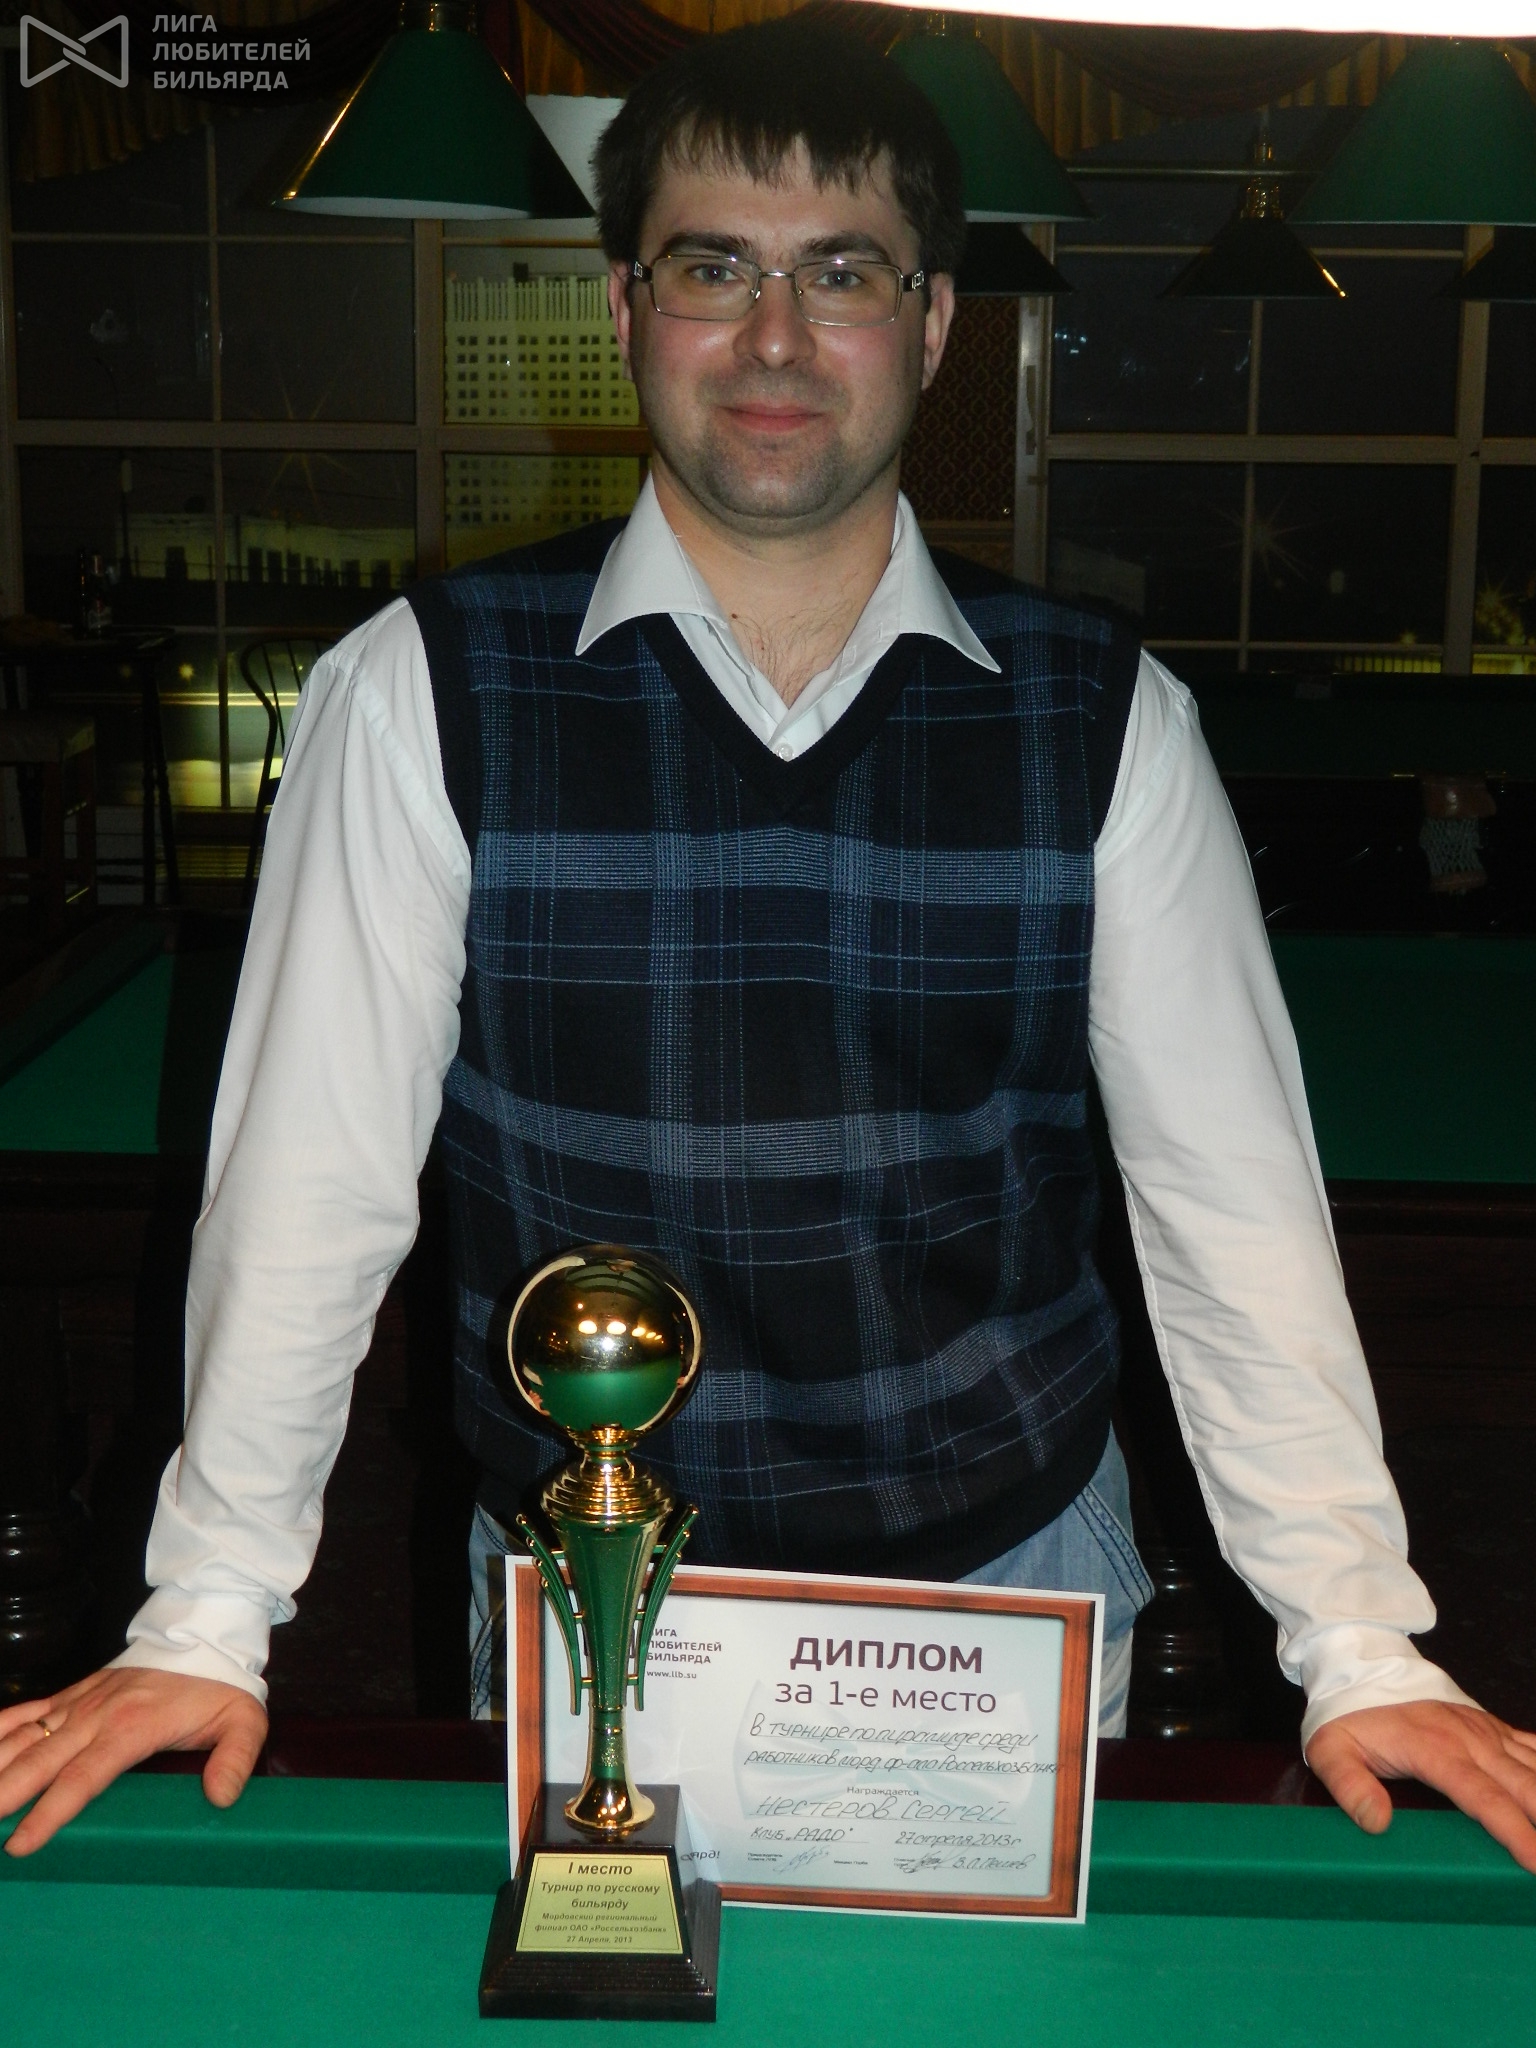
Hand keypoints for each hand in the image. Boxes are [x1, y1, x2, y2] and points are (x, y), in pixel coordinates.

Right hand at [0, 1666, 267, 1857]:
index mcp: (132, 1728)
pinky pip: (24, 1712)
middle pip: (39, 1762)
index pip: (83, 1777)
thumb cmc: (218, 1687)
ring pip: (22, 1739)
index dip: (51, 1812)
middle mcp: (95, 1716)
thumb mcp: (244, 1720)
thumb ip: (237, 1758)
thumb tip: (221, 1797)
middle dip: (3, 1796)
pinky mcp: (70, 1696)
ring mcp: (78, 1704)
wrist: (203, 1636)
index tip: (21, 1844)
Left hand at [1307, 1700, 1535, 1872]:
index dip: (1513, 1831)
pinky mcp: (1494, 1728)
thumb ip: (1349, 1785)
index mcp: (1436, 1750)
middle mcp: (1472, 1740)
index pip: (1483, 1797)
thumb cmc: (1348, 1715)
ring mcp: (1488, 1731)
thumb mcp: (1329, 1749)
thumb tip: (1376, 1824)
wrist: (1360, 1664)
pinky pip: (1535, 1746)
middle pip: (1526, 1786)